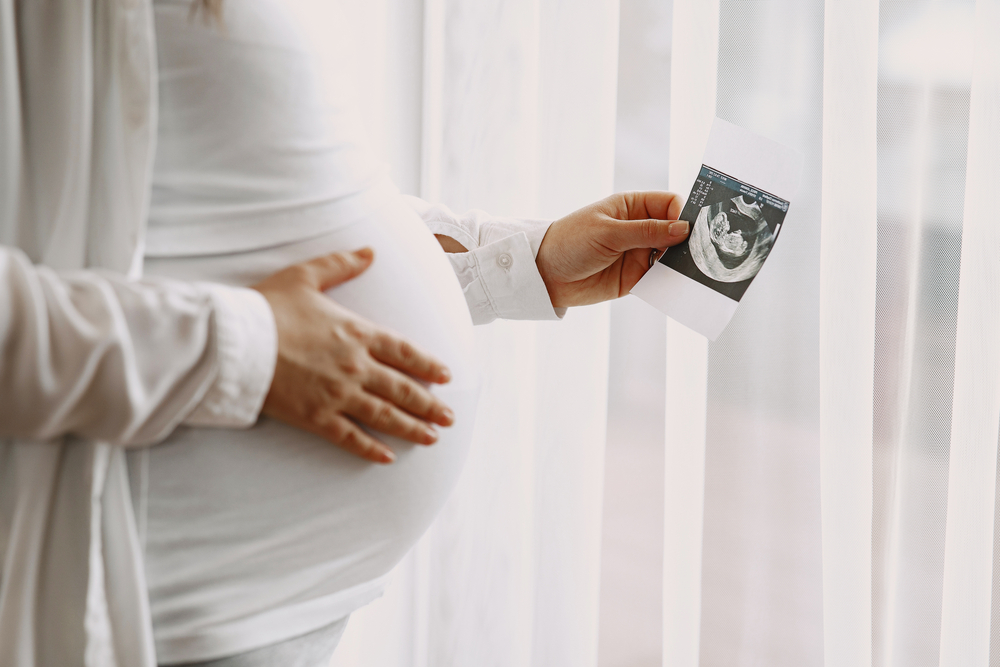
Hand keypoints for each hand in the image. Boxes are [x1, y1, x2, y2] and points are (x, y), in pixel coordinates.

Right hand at [252, 248, 453, 463]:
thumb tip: (370, 251)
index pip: (404, 351)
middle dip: (429, 403)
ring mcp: (337, 394)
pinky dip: (371, 449)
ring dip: (412, 427)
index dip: (428, 365)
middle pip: (402, 388)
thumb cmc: (267, 306)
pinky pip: (351, 437)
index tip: (447, 376)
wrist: (233, 342)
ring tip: (433, 437)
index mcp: (357, 332)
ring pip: (385, 415)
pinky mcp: (316, 417)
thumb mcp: (306, 275)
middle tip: (449, 416)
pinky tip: (388, 457)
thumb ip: (341, 264)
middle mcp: (355, 366)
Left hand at [535, 191, 687, 307]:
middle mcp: (639, 228)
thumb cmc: (570, 242)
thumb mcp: (608, 232)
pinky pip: (660, 279)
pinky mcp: (636, 277)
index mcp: (632, 206)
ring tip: (692, 272)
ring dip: (681, 264)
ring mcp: (639, 253)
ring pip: (671, 256)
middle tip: (699, 253)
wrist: (545, 275)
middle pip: (676, 231)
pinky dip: (670, 282)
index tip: (693, 229)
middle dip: (688, 241)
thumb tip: (683, 229)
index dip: (684, 214)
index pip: (670, 204)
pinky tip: (677, 285)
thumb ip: (646, 231)